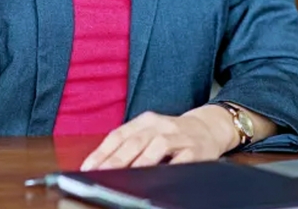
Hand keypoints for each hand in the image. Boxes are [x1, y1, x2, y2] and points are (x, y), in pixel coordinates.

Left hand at [79, 108, 237, 170]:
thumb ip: (129, 145)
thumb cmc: (172, 135)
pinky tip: (159, 178)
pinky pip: (183, 159)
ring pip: (158, 146)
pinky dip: (170, 168)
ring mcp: (180, 136)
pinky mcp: (196, 149)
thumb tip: (102, 165)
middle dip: (117, 160)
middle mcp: (162, 125)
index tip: (88, 167)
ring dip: (141, 162)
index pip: (119, 135)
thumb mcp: (150, 133)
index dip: (102, 151)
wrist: (209, 128)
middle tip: (102, 175)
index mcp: (146, 120)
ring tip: (127, 177)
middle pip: (135, 141)